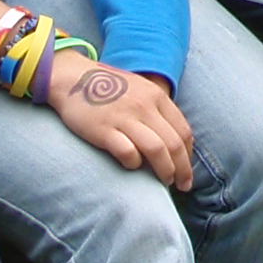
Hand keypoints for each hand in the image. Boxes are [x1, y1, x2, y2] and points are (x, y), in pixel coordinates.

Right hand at [49, 60, 196, 187]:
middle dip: (183, 169)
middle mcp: (144, 106)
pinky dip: (135, 163)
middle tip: (183, 185)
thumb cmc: (109, 87)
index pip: (183, 130)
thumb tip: (173, 141)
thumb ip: (157, 110)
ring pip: (156, 150)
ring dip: (165, 170)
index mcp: (156, 96)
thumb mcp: (140, 89)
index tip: (187, 169)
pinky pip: (128, 152)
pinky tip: (133, 166)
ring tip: (166, 182)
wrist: (73, 77)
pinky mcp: (104, 130)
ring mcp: (125, 118)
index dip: (189, 155)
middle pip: (174, 143)